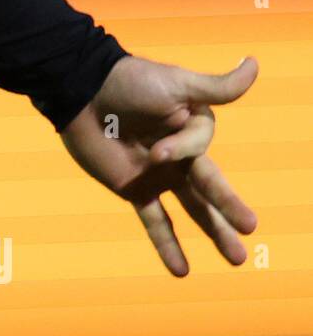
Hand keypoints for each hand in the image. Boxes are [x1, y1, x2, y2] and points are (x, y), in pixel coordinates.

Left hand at [60, 55, 258, 275]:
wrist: (80, 92)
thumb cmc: (128, 81)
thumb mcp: (175, 83)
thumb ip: (216, 88)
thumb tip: (255, 64)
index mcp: (194, 128)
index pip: (202, 146)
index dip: (183, 149)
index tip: (161, 147)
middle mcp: (180, 155)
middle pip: (211, 187)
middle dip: (231, 209)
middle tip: (251, 230)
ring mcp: (158, 174)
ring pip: (193, 210)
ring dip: (214, 233)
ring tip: (237, 260)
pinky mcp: (134, 188)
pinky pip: (155, 221)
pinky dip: (167, 245)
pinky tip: (181, 271)